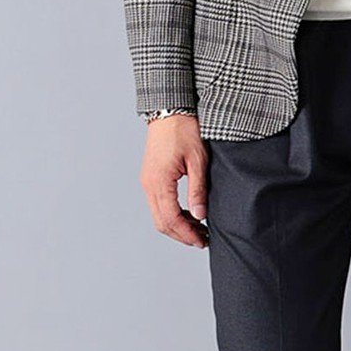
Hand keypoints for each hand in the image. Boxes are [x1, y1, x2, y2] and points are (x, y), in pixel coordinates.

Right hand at [141, 113, 209, 246]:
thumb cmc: (184, 130)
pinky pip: (158, 204)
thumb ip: (198, 190)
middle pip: (162, 222)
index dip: (187, 234)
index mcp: (159, 181)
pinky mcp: (151, 177)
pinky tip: (189, 214)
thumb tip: (200, 215)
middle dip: (182, 235)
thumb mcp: (198, 160)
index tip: (202, 241)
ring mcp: (148, 181)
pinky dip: (172, 214)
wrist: (170, 110)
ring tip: (198, 229)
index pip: (171, 219)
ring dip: (177, 226)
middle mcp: (149, 184)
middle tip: (202, 240)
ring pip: (159, 215)